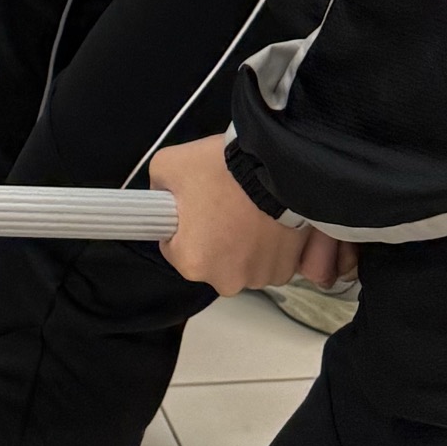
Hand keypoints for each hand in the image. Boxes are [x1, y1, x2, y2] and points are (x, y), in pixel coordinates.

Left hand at [151, 134, 353, 298]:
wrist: (276, 164)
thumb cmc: (220, 168)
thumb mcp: (167, 165)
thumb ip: (158, 190)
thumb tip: (163, 199)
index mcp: (191, 262)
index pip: (173, 248)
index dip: (182, 224)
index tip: (194, 206)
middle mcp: (226, 281)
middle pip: (210, 260)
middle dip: (213, 238)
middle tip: (223, 203)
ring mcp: (260, 278)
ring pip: (241, 263)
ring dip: (242, 244)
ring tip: (248, 209)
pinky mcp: (288, 270)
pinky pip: (268, 262)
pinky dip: (268, 246)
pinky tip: (267, 220)